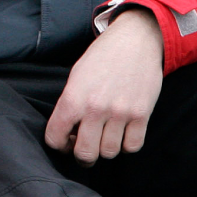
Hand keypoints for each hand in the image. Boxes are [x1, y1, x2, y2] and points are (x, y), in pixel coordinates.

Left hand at [45, 6, 164, 165]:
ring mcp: (120, 113)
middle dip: (83, 156)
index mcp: (73, 98)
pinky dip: (127, 145)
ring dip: (106, 149)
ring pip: (109, 153)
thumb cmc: (102, 57)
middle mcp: (95, 108)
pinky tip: (123, 133)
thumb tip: (68, 133)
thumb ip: (70, 104)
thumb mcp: (76, 76)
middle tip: (86, 148)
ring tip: (105, 136)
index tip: (65, 141)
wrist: (134, 40)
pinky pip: (132, 147)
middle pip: (85, 154)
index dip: (58, 144)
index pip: (55, 138)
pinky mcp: (141, 114)